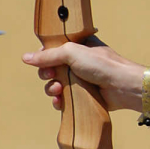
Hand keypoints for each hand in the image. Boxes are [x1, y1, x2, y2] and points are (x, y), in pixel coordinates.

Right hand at [22, 37, 142, 111]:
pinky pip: (64, 98)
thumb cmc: (102, 65)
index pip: (53, 49)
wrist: (123, 86)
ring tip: (57, 90)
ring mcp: (81, 78)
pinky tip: (59, 102)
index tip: (41, 61)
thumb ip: (48, 55)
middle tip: (50, 76)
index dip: (44, 56)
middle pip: (51, 67)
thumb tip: (25, 57)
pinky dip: (59, 100)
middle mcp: (79, 61)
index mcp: (79, 46)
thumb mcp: (72, 52)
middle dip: (47, 73)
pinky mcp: (83, 95)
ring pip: (56, 84)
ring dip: (51, 88)